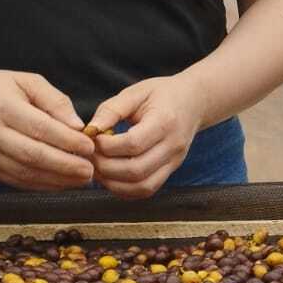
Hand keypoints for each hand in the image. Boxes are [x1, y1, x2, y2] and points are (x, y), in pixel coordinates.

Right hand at [0, 70, 95, 191]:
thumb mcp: (28, 82)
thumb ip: (55, 102)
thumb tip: (79, 127)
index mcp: (1, 107)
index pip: (40, 128)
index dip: (67, 141)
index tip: (90, 147)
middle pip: (32, 155)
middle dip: (65, 166)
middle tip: (90, 170)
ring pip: (25, 173)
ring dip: (57, 179)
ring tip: (81, 178)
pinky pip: (16, 180)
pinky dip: (42, 184)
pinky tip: (61, 182)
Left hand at [86, 76, 208, 199]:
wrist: (193, 102)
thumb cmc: (162, 94)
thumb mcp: (135, 93)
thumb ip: (111, 110)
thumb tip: (89, 130)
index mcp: (165, 121)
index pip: (133, 143)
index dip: (107, 146)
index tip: (93, 138)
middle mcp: (173, 146)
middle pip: (136, 170)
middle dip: (105, 167)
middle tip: (90, 156)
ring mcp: (174, 161)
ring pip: (142, 186)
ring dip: (113, 183)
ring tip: (98, 168)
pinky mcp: (171, 170)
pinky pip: (147, 190)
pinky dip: (125, 189)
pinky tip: (111, 177)